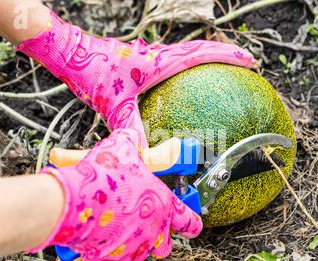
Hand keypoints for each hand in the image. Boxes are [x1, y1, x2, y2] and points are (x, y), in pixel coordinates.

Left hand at [16, 9, 255, 146]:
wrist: (68, 52)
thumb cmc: (89, 73)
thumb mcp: (113, 105)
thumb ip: (132, 129)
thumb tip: (146, 154)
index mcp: (157, 62)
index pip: (200, 55)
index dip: (227, 57)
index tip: (249, 61)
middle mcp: (157, 54)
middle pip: (198, 49)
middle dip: (223, 54)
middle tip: (244, 61)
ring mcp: (148, 54)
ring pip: (185, 51)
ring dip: (206, 55)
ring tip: (222, 65)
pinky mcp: (139, 58)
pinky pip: (171, 57)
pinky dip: (187, 61)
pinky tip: (182, 78)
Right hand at [32, 128, 202, 260]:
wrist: (70, 201)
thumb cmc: (102, 177)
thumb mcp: (123, 148)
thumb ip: (134, 144)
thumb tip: (134, 136)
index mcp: (162, 205)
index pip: (188, 221)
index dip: (192, 222)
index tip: (192, 224)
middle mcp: (151, 231)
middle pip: (165, 245)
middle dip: (158, 237)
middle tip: (144, 223)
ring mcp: (130, 249)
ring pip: (138, 253)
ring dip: (130, 242)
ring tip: (114, 225)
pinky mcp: (108, 260)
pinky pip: (110, 260)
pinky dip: (105, 251)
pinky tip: (96, 235)